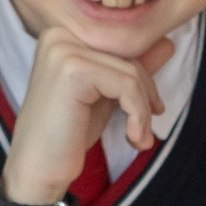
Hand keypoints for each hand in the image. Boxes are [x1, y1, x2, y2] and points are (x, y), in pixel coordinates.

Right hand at [3, 27, 176, 205]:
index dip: (142, 79)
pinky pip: (126, 85)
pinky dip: (137, 115)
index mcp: (63, 35)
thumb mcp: (106, 96)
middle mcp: (59, 34)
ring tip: (139, 138)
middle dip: (145, 94)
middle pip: (128, 54)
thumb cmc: (67, 135)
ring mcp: (63, 50)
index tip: (149, 111)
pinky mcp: (72, 70)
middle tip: (145, 131)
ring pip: (130, 72)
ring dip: (142, 110)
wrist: (37, 170)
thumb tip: (168, 42)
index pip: (121, 45)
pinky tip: (133, 138)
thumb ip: (130, 69)